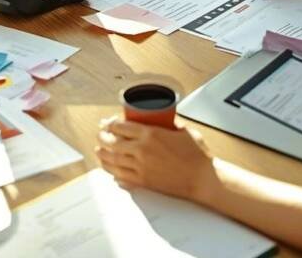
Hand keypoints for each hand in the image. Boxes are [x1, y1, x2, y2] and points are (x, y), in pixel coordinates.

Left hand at [95, 116, 217, 203]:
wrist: (202, 178)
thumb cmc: (197, 155)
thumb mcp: (183, 130)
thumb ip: (170, 124)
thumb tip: (163, 119)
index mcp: (151, 134)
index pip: (122, 126)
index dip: (110, 124)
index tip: (107, 123)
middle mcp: (142, 150)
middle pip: (113, 142)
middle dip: (103, 137)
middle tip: (100, 134)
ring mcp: (141, 167)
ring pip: (114, 160)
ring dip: (103, 155)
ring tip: (98, 150)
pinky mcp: (144, 182)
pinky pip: (121, 176)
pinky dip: (112, 172)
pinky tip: (110, 169)